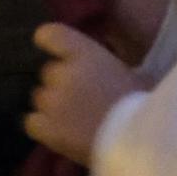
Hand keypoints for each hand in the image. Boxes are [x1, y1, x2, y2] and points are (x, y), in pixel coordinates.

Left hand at [24, 23, 145, 164]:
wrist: (141, 140)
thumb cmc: (144, 104)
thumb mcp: (135, 76)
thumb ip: (111, 70)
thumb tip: (111, 74)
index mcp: (83, 52)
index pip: (50, 35)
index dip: (50, 43)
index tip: (56, 51)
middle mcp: (61, 72)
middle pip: (48, 73)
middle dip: (61, 84)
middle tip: (82, 99)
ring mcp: (51, 101)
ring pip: (41, 98)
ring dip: (53, 106)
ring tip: (75, 121)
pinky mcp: (47, 128)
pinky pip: (32, 123)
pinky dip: (43, 126)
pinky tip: (60, 133)